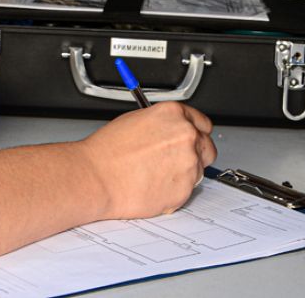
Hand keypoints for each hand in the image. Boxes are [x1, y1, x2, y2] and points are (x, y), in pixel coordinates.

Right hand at [80, 102, 216, 219]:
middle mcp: (186, 135)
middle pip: (207, 147)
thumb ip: (163, 124)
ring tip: (154, 174)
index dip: (196, 132)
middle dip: (195, 154)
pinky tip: (153, 185)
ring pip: (197, 171)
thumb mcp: (136, 121)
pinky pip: (186, 190)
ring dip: (183, 173)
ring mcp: (188, 163)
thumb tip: (172, 131)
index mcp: (174, 114)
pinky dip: (174, 190)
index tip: (193, 138)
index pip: (203, 122)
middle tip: (175, 160)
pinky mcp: (185, 189)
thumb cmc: (107, 151)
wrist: (96, 177)